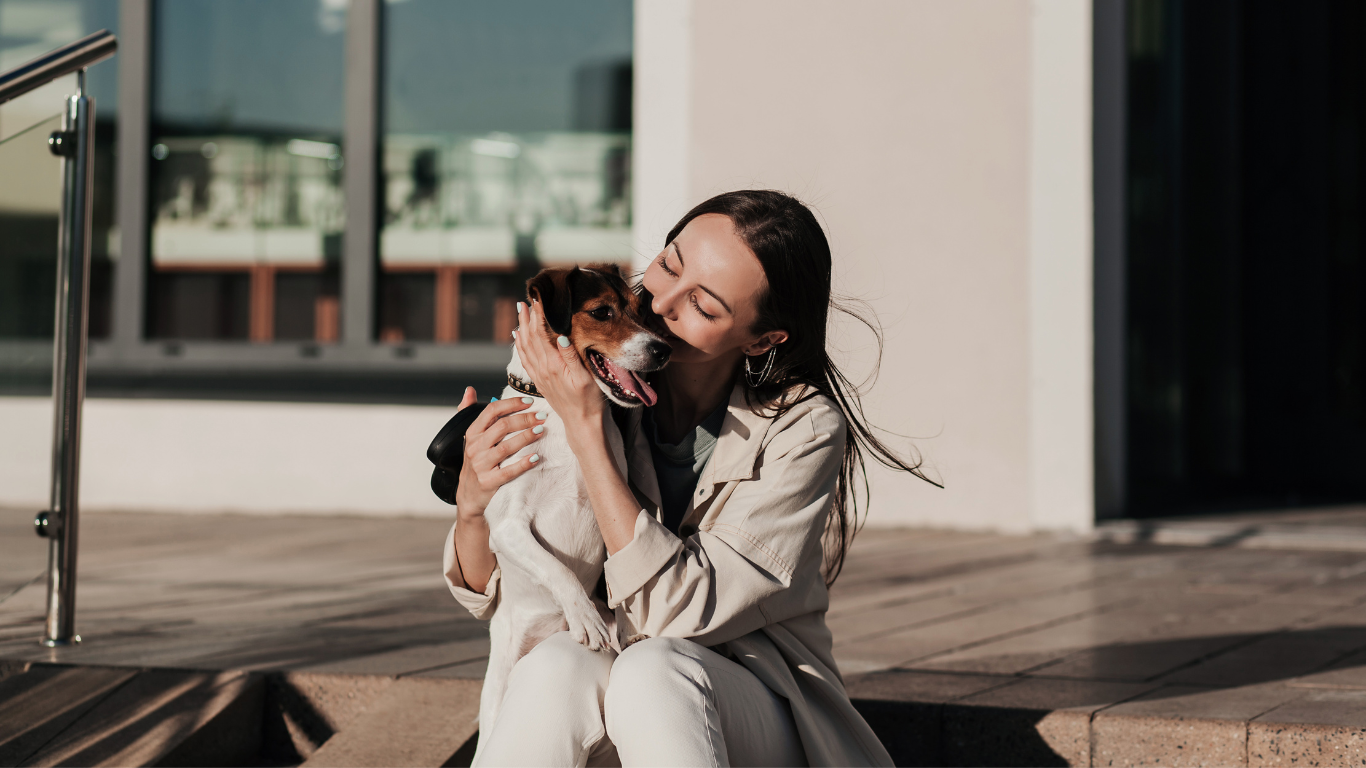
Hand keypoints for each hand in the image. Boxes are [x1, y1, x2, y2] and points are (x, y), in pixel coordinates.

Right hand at [453, 388, 547, 519]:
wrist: (469, 495)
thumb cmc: (475, 462)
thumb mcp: (470, 438)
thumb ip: (469, 412)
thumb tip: (470, 390)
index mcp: (472, 433)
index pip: (491, 411)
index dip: (511, 404)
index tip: (530, 402)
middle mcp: (475, 447)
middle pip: (502, 427)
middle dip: (525, 419)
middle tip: (542, 417)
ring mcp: (481, 465)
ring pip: (506, 447)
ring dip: (526, 437)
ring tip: (542, 430)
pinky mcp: (488, 482)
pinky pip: (508, 471)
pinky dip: (523, 463)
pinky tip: (536, 457)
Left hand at [514, 300, 605, 431]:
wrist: (581, 423)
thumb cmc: (588, 401)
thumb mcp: (585, 377)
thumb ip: (572, 356)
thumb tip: (560, 335)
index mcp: (553, 365)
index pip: (541, 334)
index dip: (538, 315)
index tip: (537, 299)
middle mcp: (542, 369)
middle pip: (529, 338)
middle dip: (526, 318)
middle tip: (525, 300)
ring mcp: (539, 375)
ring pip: (525, 347)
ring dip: (521, 328)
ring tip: (519, 312)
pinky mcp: (540, 381)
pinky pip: (525, 359)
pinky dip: (520, 345)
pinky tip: (518, 337)